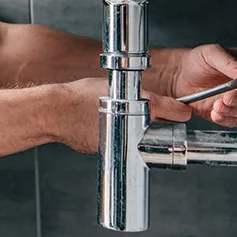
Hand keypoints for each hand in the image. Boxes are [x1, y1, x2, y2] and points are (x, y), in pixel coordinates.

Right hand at [60, 78, 191, 153]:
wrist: (54, 112)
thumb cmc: (77, 96)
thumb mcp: (110, 85)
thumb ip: (131, 91)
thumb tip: (149, 99)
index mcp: (137, 104)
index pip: (172, 110)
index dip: (178, 111)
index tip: (182, 112)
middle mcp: (133, 125)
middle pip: (157, 127)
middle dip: (157, 123)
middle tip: (150, 116)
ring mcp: (121, 140)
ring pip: (139, 137)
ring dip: (136, 131)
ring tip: (118, 119)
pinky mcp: (109, 150)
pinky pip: (120, 144)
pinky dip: (117, 137)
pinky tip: (103, 127)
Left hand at [168, 44, 236, 127]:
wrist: (179, 75)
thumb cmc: (197, 60)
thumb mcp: (212, 54)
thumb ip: (230, 63)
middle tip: (229, 96)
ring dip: (234, 110)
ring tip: (217, 103)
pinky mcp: (229, 113)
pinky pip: (235, 121)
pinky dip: (226, 119)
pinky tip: (215, 112)